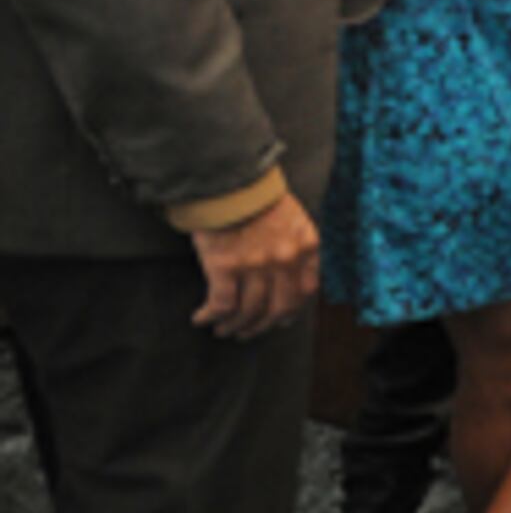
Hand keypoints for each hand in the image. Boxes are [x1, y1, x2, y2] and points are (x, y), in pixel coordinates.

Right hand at [191, 192, 319, 338]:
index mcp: (307, 246)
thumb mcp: (293, 218)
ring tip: (223, 330)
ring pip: (249, 311)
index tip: (280, 320)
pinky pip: (221, 305)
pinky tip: (201, 318)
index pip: (306, 292)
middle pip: (278, 308)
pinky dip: (211, 316)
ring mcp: (256, 265)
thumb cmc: (257, 196)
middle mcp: (286, 260)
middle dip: (261, 326)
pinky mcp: (225, 267)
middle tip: (247, 332)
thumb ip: (297, 246)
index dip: (291, 312)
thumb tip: (288, 277)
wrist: (228, 179)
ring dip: (234, 326)